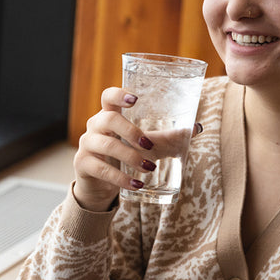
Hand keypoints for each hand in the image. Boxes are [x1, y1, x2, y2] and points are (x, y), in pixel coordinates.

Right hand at [73, 87, 157, 211]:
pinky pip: (102, 169)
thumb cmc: (122, 158)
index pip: (108, 97)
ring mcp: (87, 145)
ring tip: (149, 168)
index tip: (135, 99)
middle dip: (130, 131)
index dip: (118, 94)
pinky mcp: (83, 165)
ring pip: (106, 145)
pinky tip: (137, 185)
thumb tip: (196, 128)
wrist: (97, 185)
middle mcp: (95, 127)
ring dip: (130, 156)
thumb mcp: (141, 146)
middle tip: (149, 145)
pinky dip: (121, 178)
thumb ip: (165, 138)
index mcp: (108, 116)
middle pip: (109, 119)